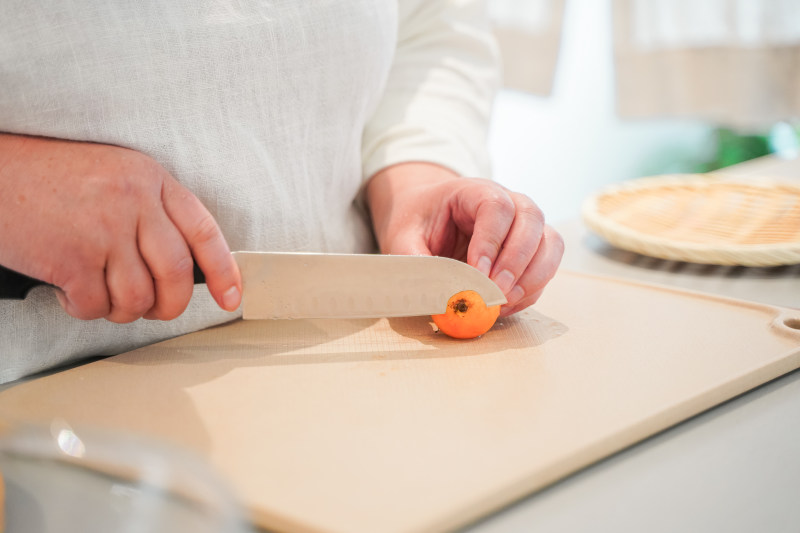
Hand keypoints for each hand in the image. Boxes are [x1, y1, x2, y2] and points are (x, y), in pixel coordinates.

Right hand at [0, 134, 241, 321]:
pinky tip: (69, 289)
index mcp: (150, 179)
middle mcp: (133, 202)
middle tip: (156, 310)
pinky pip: (95, 306)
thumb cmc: (49, 178)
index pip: (204, 231)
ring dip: (122, 309)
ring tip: (101, 293)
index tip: (231, 297)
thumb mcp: (115, 176)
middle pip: (176, 274)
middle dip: (170, 305)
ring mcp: (102, 230)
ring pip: (137, 297)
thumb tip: (181, 266)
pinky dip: (84, 308)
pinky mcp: (70, 258)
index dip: (224, 270)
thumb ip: (151, 211)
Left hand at [365, 162, 562, 316]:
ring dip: (532, 277)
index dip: (491, 241)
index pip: (496, 207)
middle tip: (496, 292)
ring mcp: (525, 225)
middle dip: (517, 261)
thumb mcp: (403, 237)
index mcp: (474, 191)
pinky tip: (505, 306)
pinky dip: (531, 291)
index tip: (478, 273)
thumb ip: (415, 261)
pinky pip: (545, 269)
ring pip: (549, 243)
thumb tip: (438, 294)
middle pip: (531, 219)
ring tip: (503, 302)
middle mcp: (509, 202)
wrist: (427, 217)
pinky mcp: (532, 250)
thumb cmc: (417, 222)